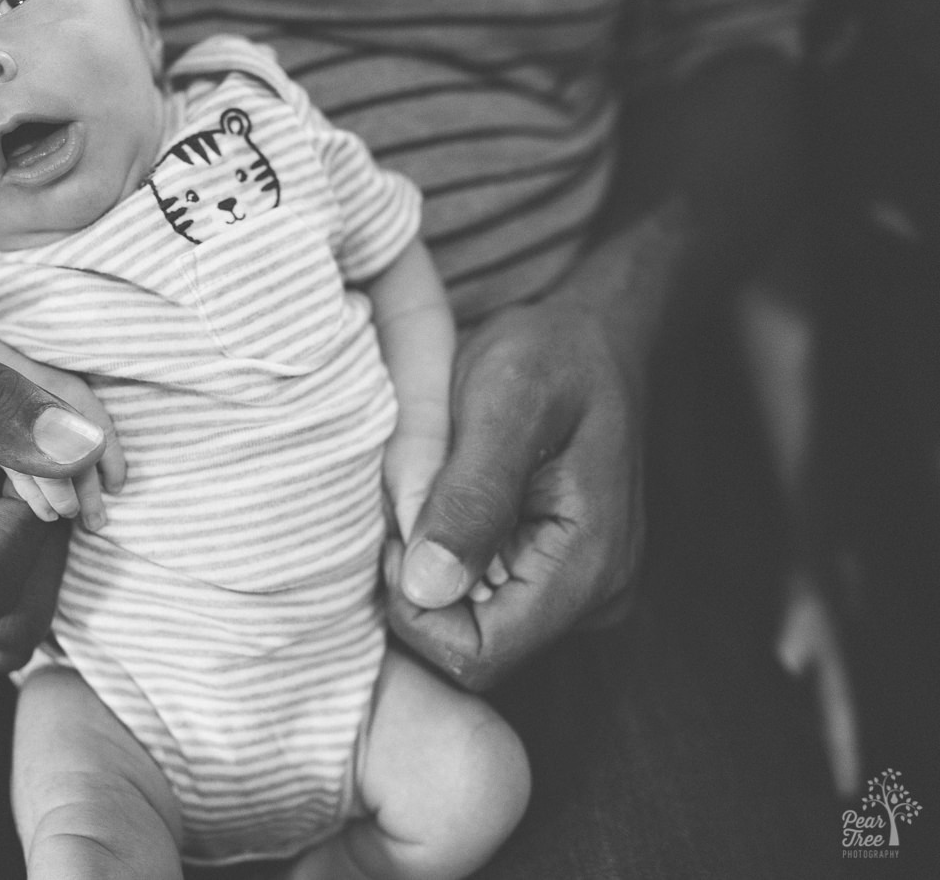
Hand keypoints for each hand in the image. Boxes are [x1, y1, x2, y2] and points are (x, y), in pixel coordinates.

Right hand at [0, 284, 107, 671]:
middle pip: (7, 625)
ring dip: (42, 552)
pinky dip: (26, 557)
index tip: (26, 445)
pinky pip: (0, 612)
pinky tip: (4, 493)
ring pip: (14, 627)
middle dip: (45, 539)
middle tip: (34, 457)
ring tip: (18, 473)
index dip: (32, 518)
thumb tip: (85, 449)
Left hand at [384, 299, 643, 690]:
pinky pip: (479, 599)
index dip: (416, 612)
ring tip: (429, 494)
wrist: (590, 333)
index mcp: (590, 565)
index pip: (480, 656)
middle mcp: (592, 597)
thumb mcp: (504, 400)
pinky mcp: (551, 576)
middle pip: (471, 650)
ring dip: (428, 571)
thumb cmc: (551, 354)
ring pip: (468, 626)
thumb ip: (469, 496)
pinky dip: (444, 560)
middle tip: (407, 503)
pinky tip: (443, 505)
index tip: (398, 532)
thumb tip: (426, 588)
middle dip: (418, 589)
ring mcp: (575, 592)